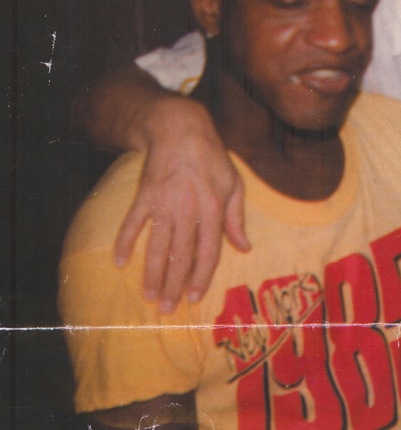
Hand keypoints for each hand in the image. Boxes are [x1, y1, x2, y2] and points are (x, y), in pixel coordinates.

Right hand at [113, 97, 249, 312]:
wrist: (180, 129)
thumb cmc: (212, 159)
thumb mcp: (234, 184)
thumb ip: (236, 218)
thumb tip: (243, 247)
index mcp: (212, 208)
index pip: (207, 251)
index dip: (201, 277)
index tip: (194, 297)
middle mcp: (188, 209)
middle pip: (180, 255)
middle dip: (174, 285)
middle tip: (167, 309)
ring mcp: (164, 203)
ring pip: (157, 246)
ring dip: (152, 273)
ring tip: (149, 296)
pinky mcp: (144, 195)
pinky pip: (132, 223)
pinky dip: (124, 242)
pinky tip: (118, 262)